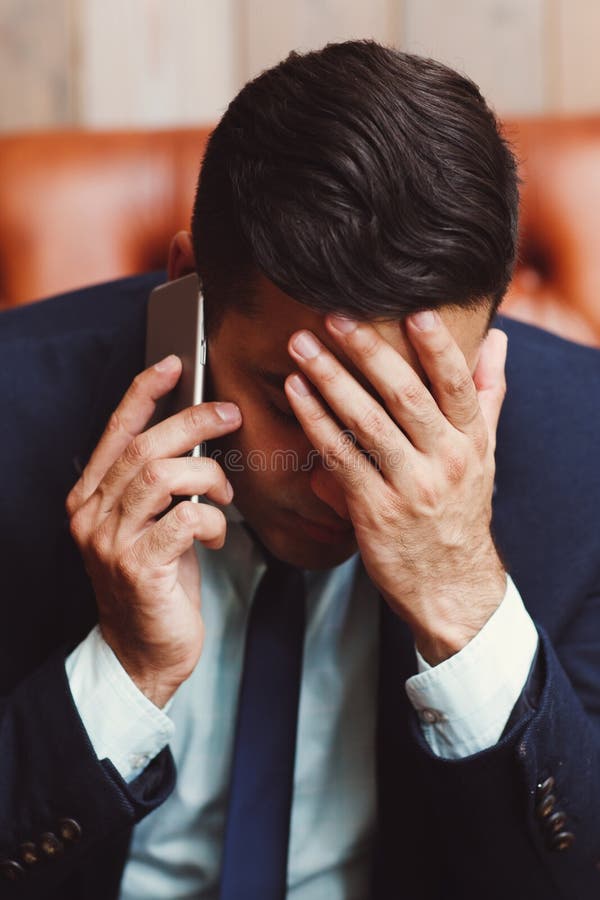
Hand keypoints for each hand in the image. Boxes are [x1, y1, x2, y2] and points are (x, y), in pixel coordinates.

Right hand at [66, 355, 241, 706]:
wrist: (141, 653)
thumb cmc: (155, 583)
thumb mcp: (151, 525)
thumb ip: (160, 484)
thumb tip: (198, 435)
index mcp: (90, 497)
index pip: (116, 431)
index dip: (144, 392)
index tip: (174, 364)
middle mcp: (91, 514)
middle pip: (144, 447)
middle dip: (193, 422)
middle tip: (230, 415)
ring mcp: (110, 541)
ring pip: (162, 475)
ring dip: (207, 476)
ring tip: (225, 494)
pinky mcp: (138, 567)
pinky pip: (184, 519)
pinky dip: (211, 518)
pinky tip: (217, 536)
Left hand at [285, 311, 507, 664]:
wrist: (450, 586)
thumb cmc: (460, 511)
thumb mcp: (484, 454)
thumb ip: (487, 394)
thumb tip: (496, 341)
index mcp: (471, 442)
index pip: (457, 386)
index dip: (438, 348)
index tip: (415, 311)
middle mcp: (445, 461)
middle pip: (405, 396)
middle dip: (367, 352)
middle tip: (335, 317)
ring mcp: (409, 487)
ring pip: (366, 423)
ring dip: (330, 380)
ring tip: (302, 346)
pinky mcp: (374, 511)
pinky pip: (340, 458)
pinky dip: (317, 422)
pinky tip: (297, 393)